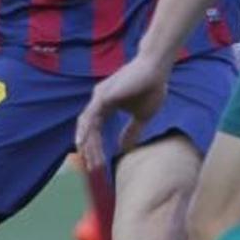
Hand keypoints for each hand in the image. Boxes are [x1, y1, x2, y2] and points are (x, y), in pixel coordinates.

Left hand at [74, 55, 171, 172]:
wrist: (157, 70)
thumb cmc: (151, 88)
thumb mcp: (142, 116)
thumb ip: (132, 131)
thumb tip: (123, 149)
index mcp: (107, 106)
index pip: (96, 130)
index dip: (96, 147)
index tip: (98, 165)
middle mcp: (99, 101)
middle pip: (89, 130)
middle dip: (90, 150)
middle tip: (92, 169)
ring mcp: (99, 97)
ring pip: (87, 125)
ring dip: (88, 144)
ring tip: (89, 161)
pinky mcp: (103, 94)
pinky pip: (90, 115)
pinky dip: (86, 130)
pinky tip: (83, 143)